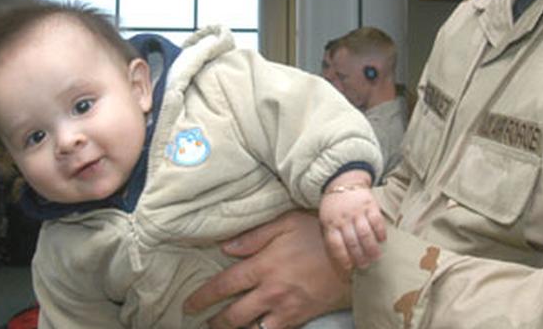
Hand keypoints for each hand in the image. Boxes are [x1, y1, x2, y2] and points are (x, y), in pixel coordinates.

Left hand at [183, 210, 350, 328]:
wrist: (353, 256)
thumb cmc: (318, 234)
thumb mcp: (286, 223)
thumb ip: (254, 236)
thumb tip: (225, 248)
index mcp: (263, 265)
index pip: (223, 285)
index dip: (202, 298)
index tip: (189, 305)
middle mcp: (270, 291)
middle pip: (232, 316)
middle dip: (215, 322)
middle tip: (205, 322)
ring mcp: (285, 308)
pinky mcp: (299, 318)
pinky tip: (256, 328)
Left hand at [320, 187, 385, 270]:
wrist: (343, 180)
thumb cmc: (333, 205)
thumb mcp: (326, 218)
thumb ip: (332, 234)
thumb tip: (341, 256)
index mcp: (331, 223)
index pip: (336, 245)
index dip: (343, 258)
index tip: (349, 267)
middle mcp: (344, 219)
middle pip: (353, 242)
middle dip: (360, 257)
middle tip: (365, 265)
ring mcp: (357, 212)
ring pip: (366, 234)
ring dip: (372, 248)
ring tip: (376, 257)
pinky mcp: (370, 205)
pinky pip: (377, 221)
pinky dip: (380, 232)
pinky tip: (382, 240)